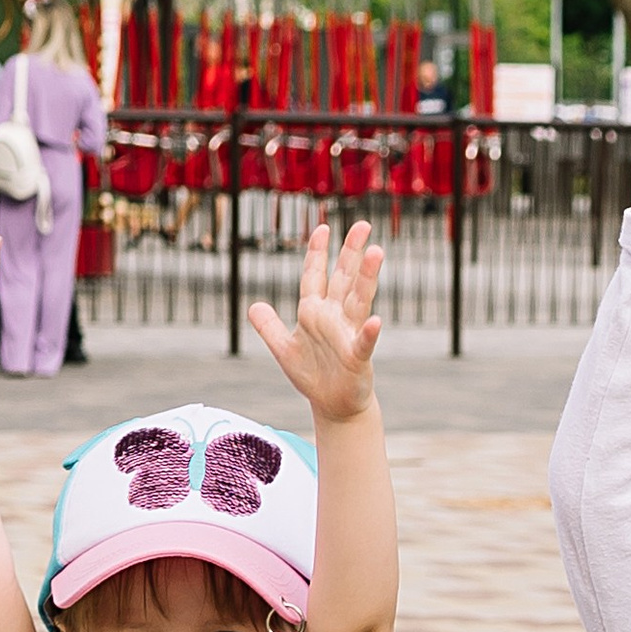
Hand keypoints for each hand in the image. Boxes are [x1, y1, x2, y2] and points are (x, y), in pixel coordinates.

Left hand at [248, 221, 383, 420]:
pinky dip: (369, 332)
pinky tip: (376, 321)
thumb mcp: (283, 350)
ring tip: (376, 253)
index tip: (322, 228)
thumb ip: (268, 326)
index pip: (315, 276)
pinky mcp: (357, 357)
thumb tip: (255, 305)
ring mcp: (348, 335)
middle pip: (343, 278)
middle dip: (351, 252)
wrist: (334, 406)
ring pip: (358, 300)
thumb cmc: (313, 376)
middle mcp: (334, 318)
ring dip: (366, 278)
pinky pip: (363, 342)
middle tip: (363, 225)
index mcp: (314, 312)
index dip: (316, 253)